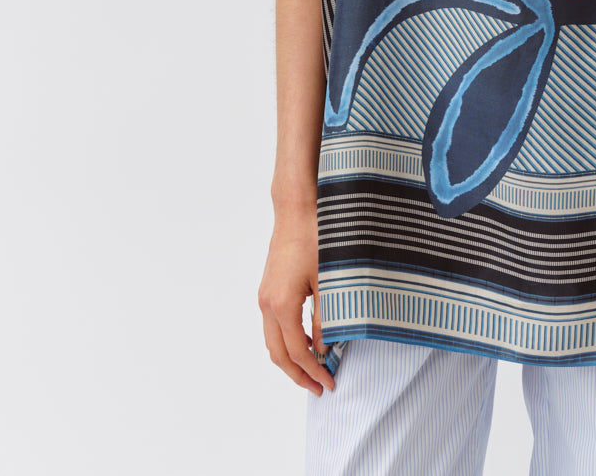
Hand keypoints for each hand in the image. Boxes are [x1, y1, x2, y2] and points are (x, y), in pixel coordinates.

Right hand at [257, 204, 335, 395]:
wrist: (297, 208)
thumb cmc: (316, 238)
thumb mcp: (329, 280)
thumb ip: (327, 317)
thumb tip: (326, 347)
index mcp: (282, 304)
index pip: (297, 352)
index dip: (313, 371)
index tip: (330, 383)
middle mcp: (267, 304)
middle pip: (278, 354)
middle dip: (298, 374)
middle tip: (320, 387)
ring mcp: (265, 296)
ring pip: (273, 341)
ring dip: (291, 359)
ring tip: (314, 369)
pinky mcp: (268, 288)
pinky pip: (273, 325)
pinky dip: (287, 340)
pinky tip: (307, 340)